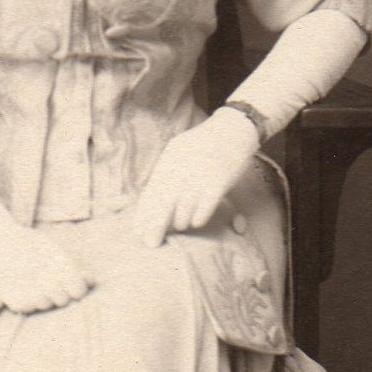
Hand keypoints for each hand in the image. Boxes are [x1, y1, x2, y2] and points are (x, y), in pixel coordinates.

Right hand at [0, 218, 95, 316]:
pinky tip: (20, 286)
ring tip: (31, 281)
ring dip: (44, 297)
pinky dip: (28, 300)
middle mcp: (47, 282)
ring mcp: (32, 294)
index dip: (75, 288)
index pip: (78, 290)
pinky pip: (31, 308)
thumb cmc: (24, 243)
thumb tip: (93, 280)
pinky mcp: (17, 303)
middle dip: (60, 292)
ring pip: (47, 305)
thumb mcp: (50, 248)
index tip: (68, 283)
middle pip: (64, 300)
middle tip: (46, 279)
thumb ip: (72, 266)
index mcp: (59, 265)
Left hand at [131, 109, 261, 245]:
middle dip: (155, 226)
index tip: (137, 231)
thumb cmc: (205, 143)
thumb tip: (150, 200)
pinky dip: (198, 218)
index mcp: (169, 160)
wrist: (233, 128)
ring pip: (183, 209)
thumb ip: (166, 172)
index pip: (151, 192)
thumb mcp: (179, 151)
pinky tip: (196, 221)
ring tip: (181, 225)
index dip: (144, 214)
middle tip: (150, 243)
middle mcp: (181, 168)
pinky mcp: (218, 182)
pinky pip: (203, 208)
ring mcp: (199, 176)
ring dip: (180, 222)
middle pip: (163, 204)